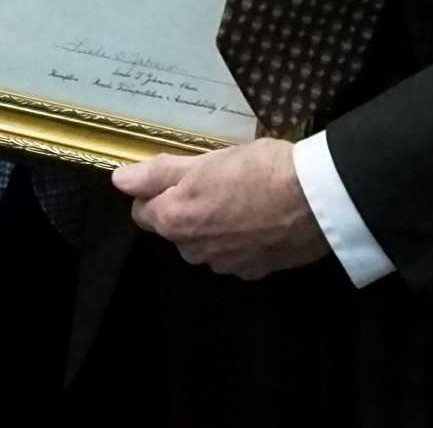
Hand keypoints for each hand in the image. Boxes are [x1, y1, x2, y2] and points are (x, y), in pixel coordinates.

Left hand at [112, 138, 328, 280]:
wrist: (314, 199)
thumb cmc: (256, 170)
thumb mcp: (203, 161)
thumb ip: (157, 173)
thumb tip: (118, 181)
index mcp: (175, 221)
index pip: (142, 210)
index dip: (156, 189)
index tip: (181, 173)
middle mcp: (194, 251)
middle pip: (174, 227)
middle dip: (185, 206)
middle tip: (215, 178)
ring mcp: (226, 265)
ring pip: (205, 242)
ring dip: (213, 223)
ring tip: (240, 195)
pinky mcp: (255, 271)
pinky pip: (234, 253)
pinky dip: (240, 237)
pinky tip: (259, 216)